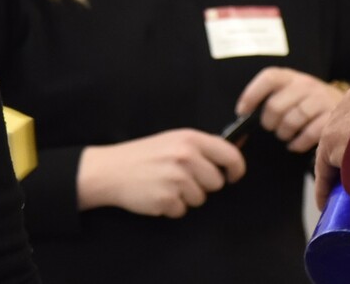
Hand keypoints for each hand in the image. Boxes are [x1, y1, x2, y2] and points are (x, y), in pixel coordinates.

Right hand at [76, 129, 246, 218]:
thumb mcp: (174, 140)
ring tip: (166, 184)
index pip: (230, 155)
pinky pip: (182, 210)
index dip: (236, 169)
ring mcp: (176, 179)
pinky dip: (172, 207)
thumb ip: (203, 146)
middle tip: (182, 178)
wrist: (111, 170)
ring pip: (200, 199)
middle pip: (216, 183)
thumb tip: (238, 145)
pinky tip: (157, 194)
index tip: (233, 176)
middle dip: (203, 185)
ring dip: (186, 197)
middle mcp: (186, 157)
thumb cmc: (145, 155)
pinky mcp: (166, 199)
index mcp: (190, 139)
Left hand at [234, 67, 345, 154]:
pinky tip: (295, 144)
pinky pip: (308, 134)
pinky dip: (297, 143)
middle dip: (269, 122)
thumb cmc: (308, 102)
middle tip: (272, 127)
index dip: (251, 94)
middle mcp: (306, 84)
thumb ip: (271, 98)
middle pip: (275, 106)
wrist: (346, 105)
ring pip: (290, 121)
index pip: (269, 77)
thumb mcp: (291, 92)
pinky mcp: (331, 117)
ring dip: (283, 133)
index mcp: (291, 76)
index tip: (242, 111)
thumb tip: (242, 116)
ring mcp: (320, 100)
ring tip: (285, 135)